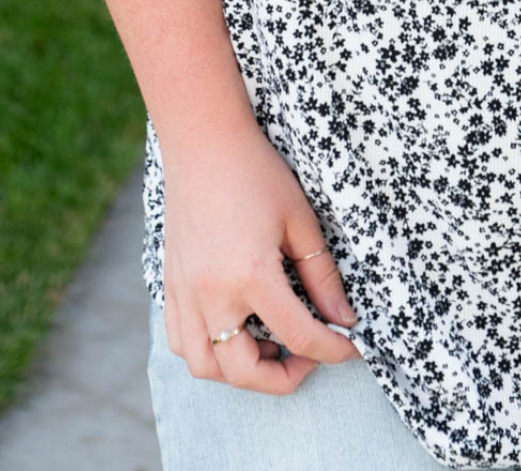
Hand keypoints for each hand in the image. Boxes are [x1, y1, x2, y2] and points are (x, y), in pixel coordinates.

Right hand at [160, 116, 362, 393]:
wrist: (204, 141)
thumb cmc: (256, 172)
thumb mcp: (300, 220)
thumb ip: (321, 275)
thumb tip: (343, 317)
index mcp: (251, 276)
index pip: (299, 337)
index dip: (332, 350)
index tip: (350, 348)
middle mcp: (212, 295)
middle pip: (244, 372)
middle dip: (282, 378)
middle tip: (308, 356)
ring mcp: (185, 293)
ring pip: (204, 366)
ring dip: (239, 371)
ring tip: (268, 346)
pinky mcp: (170, 284)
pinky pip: (180, 340)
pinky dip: (206, 351)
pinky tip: (232, 330)